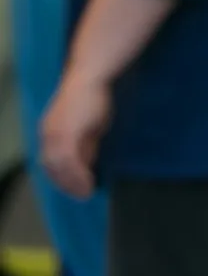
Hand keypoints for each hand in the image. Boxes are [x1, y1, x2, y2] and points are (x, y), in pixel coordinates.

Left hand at [40, 73, 111, 198]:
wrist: (90, 78)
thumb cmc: (91, 100)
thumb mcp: (87, 130)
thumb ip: (84, 147)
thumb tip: (85, 166)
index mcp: (50, 133)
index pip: (50, 163)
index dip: (62, 180)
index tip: (77, 191)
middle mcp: (48, 133)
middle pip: (52, 168)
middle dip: (67, 185)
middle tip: (84, 196)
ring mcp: (55, 132)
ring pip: (58, 166)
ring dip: (73, 182)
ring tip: (88, 192)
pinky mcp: (66, 131)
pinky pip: (68, 160)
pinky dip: (78, 174)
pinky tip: (90, 180)